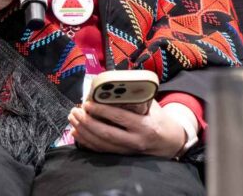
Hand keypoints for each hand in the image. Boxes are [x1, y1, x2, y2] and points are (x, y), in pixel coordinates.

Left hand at [69, 100, 186, 158]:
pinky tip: (77, 132)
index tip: (88, 103)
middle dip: (87, 122)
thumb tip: (112, 86)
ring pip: (101, 144)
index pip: (120, 118)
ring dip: (83, 132)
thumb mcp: (152, 105)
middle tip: (75, 111)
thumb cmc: (159, 118)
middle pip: (106, 134)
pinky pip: (100, 151)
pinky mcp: (122, 156)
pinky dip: (86, 142)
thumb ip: (135, 97)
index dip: (102, 110)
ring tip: (72, 119)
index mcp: (145, 126)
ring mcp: (128, 151)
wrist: (170, 141)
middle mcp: (136, 141)